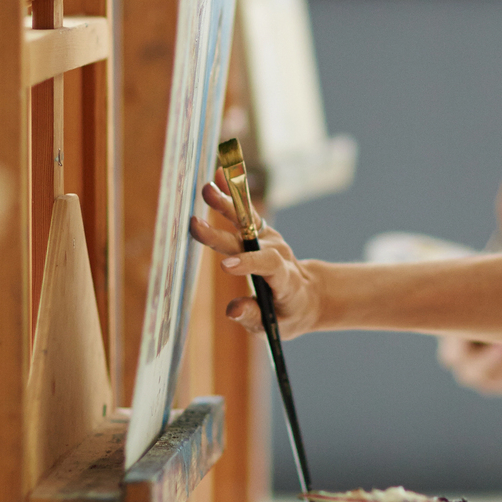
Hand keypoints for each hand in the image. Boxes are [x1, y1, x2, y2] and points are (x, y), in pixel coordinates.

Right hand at [190, 180, 320, 337]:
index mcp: (283, 278)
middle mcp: (277, 252)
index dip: (248, 264)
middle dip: (221, 234)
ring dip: (227, 204)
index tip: (226, 266)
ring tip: (207, 189)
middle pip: (248, 240)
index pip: (267, 265)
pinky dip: (233, 193)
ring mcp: (269, 239)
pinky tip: (219, 175)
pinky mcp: (261, 232)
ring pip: (247, 220)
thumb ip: (252, 316)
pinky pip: (246, 211)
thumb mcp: (273, 326)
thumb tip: (232, 310)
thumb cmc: (287, 314)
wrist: (306, 294)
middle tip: (195, 225)